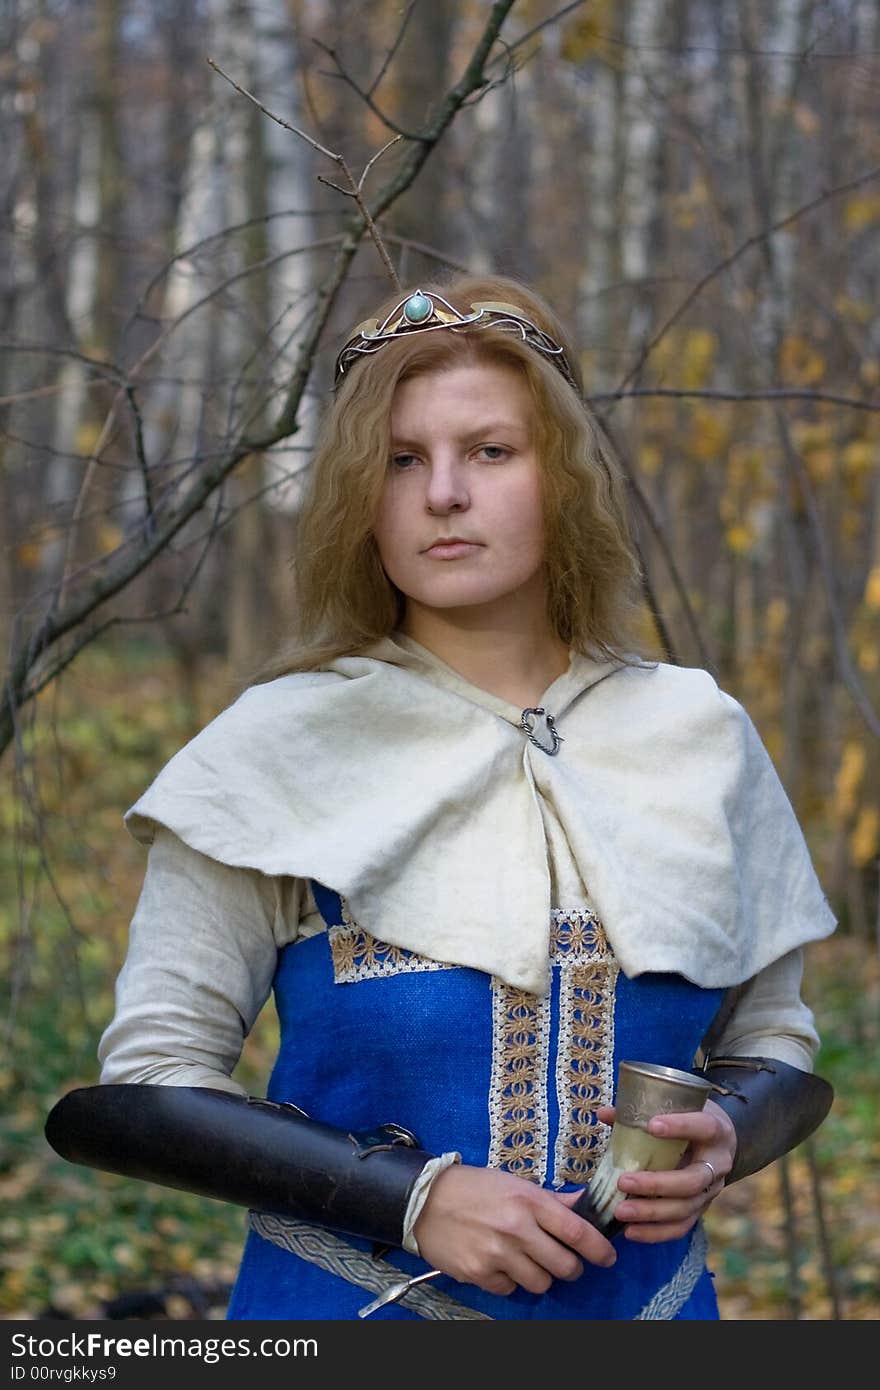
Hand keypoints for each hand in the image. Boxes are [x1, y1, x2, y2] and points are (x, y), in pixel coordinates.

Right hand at [413, 1162, 617, 1296]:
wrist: (425, 1200)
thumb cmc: (475, 1187)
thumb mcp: (515, 1183)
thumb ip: (551, 1200)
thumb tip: (584, 1203)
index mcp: (529, 1201)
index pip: (577, 1232)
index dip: (598, 1249)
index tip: (607, 1257)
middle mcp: (516, 1229)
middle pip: (564, 1266)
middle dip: (571, 1268)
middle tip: (564, 1262)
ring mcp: (497, 1254)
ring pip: (540, 1283)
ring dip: (540, 1276)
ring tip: (528, 1261)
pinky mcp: (479, 1274)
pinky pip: (510, 1289)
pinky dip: (510, 1281)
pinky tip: (500, 1263)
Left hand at [598, 1099, 736, 1242]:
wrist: (717, 1141)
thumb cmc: (690, 1119)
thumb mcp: (676, 1108)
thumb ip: (642, 1111)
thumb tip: (604, 1113)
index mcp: (716, 1131)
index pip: (704, 1128)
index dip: (680, 1127)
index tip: (651, 1126)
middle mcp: (718, 1164)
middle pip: (693, 1180)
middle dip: (657, 1185)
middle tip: (624, 1182)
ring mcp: (711, 1191)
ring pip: (685, 1208)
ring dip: (651, 1213)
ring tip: (620, 1211)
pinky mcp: (701, 1210)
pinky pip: (681, 1227)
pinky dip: (655, 1232)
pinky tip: (630, 1231)